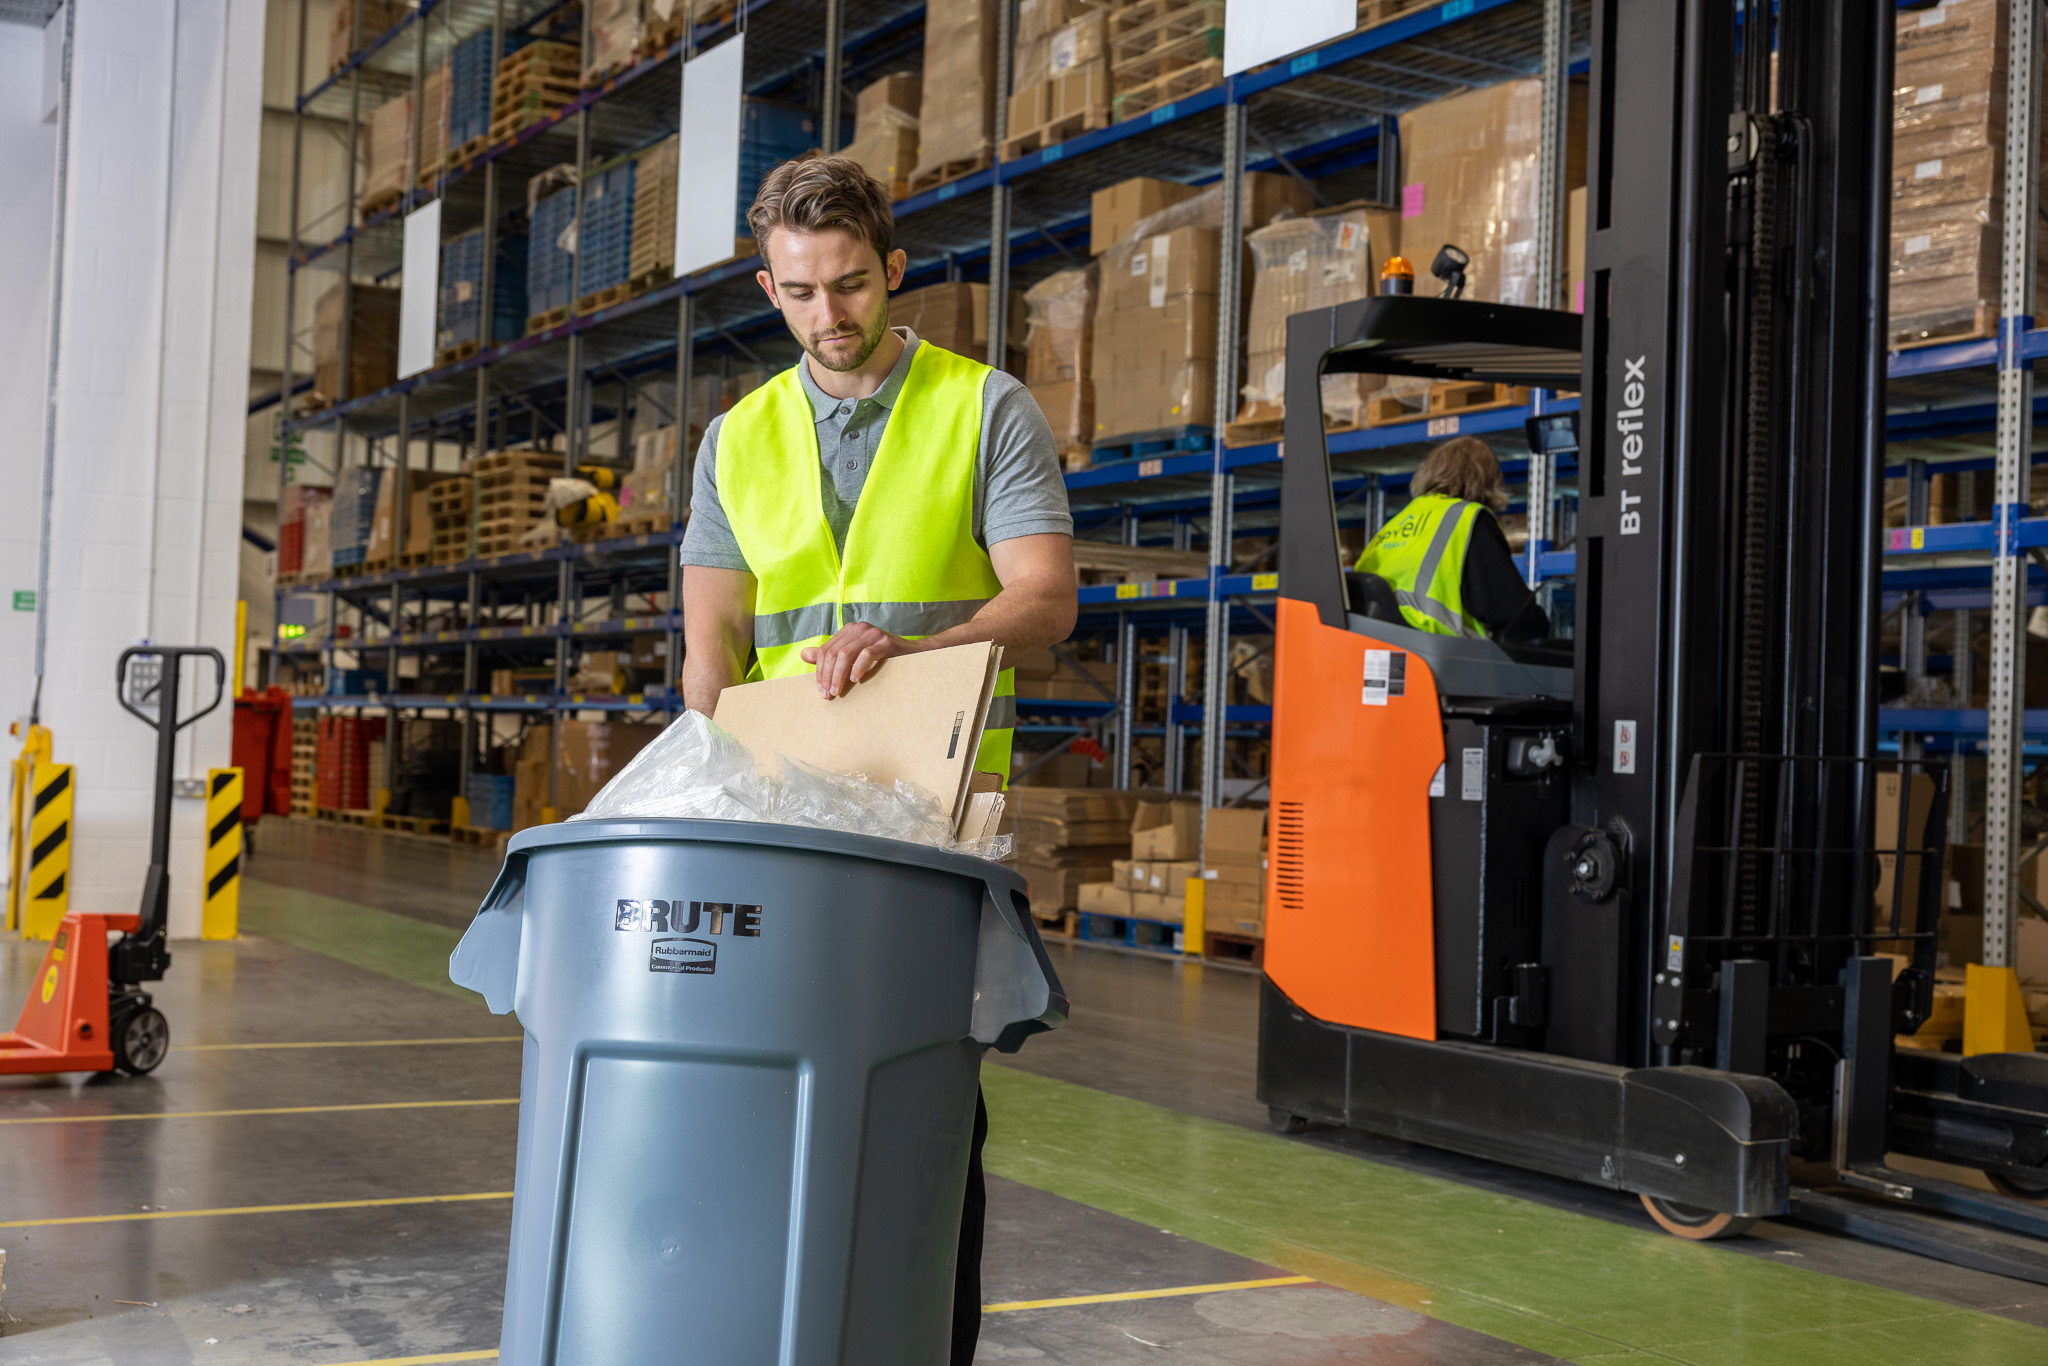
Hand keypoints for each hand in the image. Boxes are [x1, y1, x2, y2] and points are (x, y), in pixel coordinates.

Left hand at [800, 622, 922, 697]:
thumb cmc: (883, 659)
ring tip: (838, 691)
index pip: (826, 651)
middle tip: (827, 694)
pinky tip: (856, 680)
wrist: (913, 656)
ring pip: (846, 655)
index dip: (820, 671)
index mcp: (849, 631)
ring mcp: (873, 633)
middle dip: (827, 676)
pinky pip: (866, 654)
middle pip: (833, 653)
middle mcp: (859, 628)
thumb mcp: (854, 657)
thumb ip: (830, 656)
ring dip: (839, 676)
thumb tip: (804, 654)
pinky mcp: (885, 642)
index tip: (821, 690)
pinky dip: (858, 668)